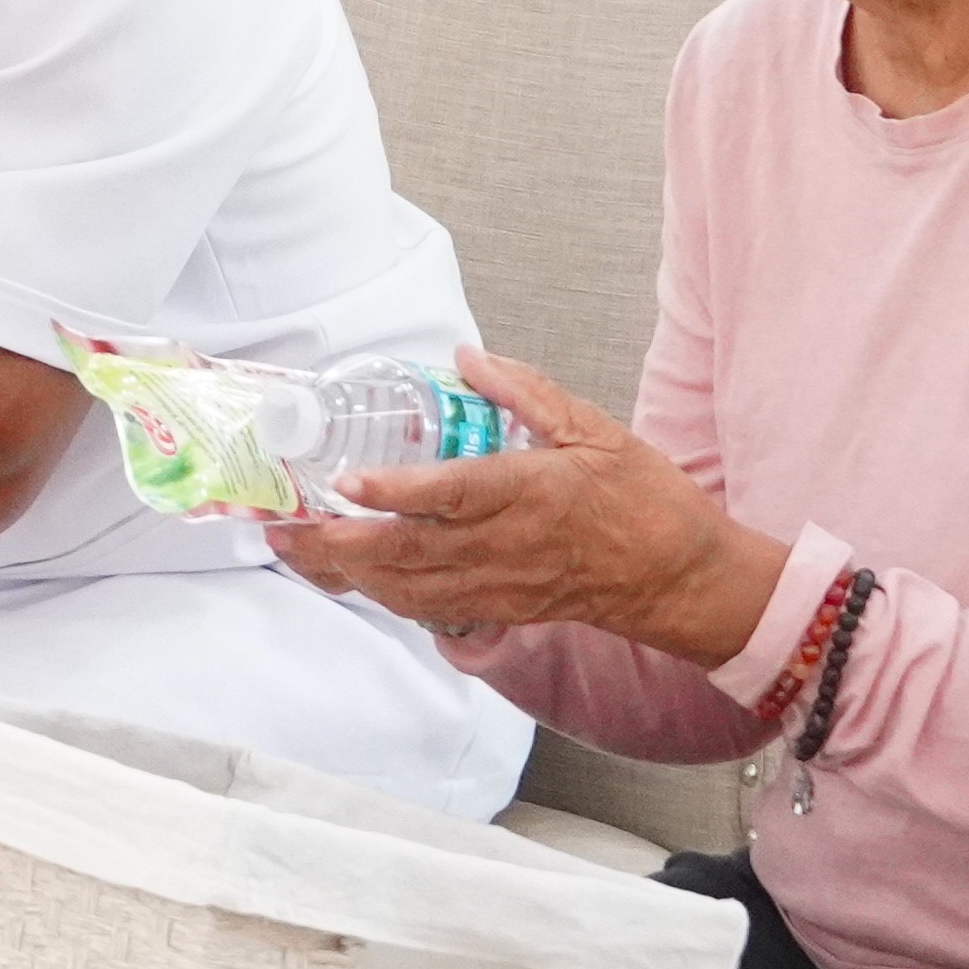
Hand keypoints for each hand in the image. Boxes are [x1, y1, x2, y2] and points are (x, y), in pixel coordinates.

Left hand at [261, 349, 785, 661]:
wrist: (680, 577)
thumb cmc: (644, 500)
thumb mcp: (593, 428)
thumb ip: (525, 392)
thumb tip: (468, 359)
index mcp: (531, 492)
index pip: (451, 495)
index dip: (396, 492)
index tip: (348, 484)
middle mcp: (508, 544)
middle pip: (410, 552)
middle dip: (342, 544)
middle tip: (288, 530)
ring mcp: (502, 583)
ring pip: (411, 588)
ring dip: (350, 574)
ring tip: (301, 554)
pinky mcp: (503, 608)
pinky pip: (432, 609)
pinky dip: (386, 596)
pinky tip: (354, 580)